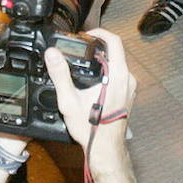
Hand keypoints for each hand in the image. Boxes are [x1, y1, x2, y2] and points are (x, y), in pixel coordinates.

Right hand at [45, 28, 136, 167]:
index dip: (99, 33)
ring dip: (102, 61)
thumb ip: (60, 74)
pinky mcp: (128, 95)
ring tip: (84, 65)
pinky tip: (92, 81)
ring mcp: (130, 88)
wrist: (105, 150)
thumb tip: (52, 55)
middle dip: (97, 48)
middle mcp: (128, 80)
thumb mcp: (69, 100)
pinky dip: (106, 72)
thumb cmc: (92, 129)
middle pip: (115, 52)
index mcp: (117, 76)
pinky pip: (118, 75)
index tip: (87, 34)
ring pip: (117, 64)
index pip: (114, 41)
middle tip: (80, 50)